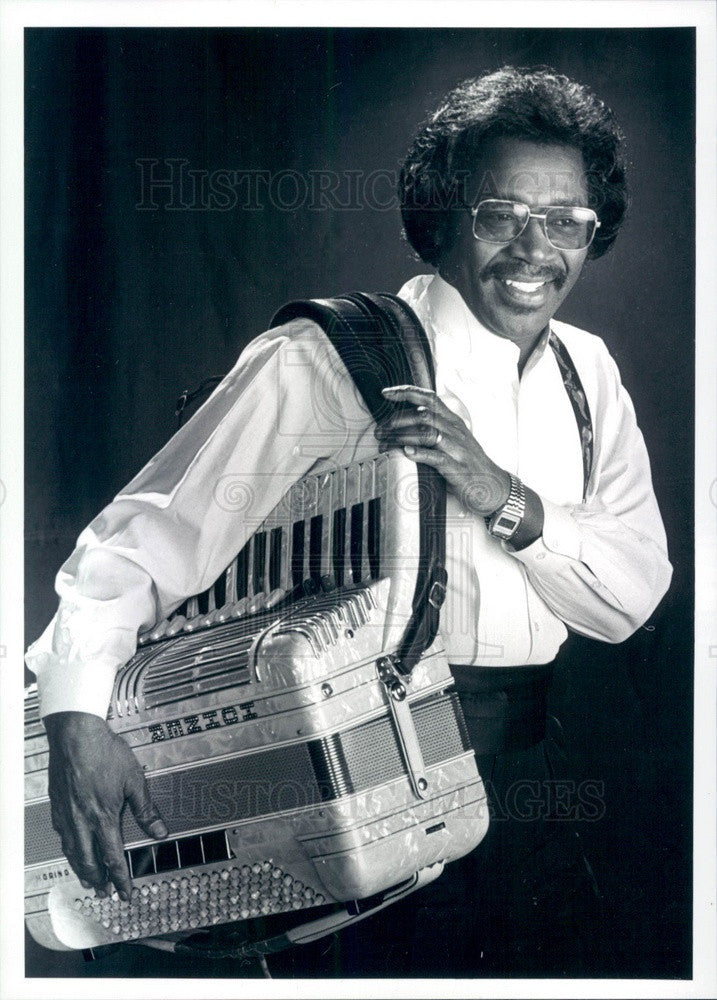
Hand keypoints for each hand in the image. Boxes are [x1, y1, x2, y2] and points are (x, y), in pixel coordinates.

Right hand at [44, 711, 167, 900]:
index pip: (113, 857)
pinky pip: (63, 836)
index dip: (121, 879)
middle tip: (105, 893)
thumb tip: (160, 831)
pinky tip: (73, 850)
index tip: (125, 893)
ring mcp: (67, 814)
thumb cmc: (104, 751)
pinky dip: (70, 850)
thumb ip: (146, 809)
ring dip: (82, 869)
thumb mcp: (134, 779)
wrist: (75, 734)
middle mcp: (82, 820)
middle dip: (99, 880)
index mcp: (103, 817)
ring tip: (89, 880)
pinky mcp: (58, 805)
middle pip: (89, 861)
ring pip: (73, 852)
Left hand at [376, 385, 510, 516]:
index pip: (429, 398)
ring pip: (428, 432)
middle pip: (424, 415)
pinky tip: (406, 451)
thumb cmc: (470, 465)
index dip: (406, 392)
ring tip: (385, 442)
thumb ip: (434, 431)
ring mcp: (457, 448)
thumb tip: (404, 428)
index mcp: (453, 422)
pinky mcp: (457, 467)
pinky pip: (437, 456)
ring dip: (402, 436)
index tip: (386, 393)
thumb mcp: (454, 442)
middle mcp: (455, 431)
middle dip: (397, 420)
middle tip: (380, 430)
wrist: (494, 488)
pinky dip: (420, 453)